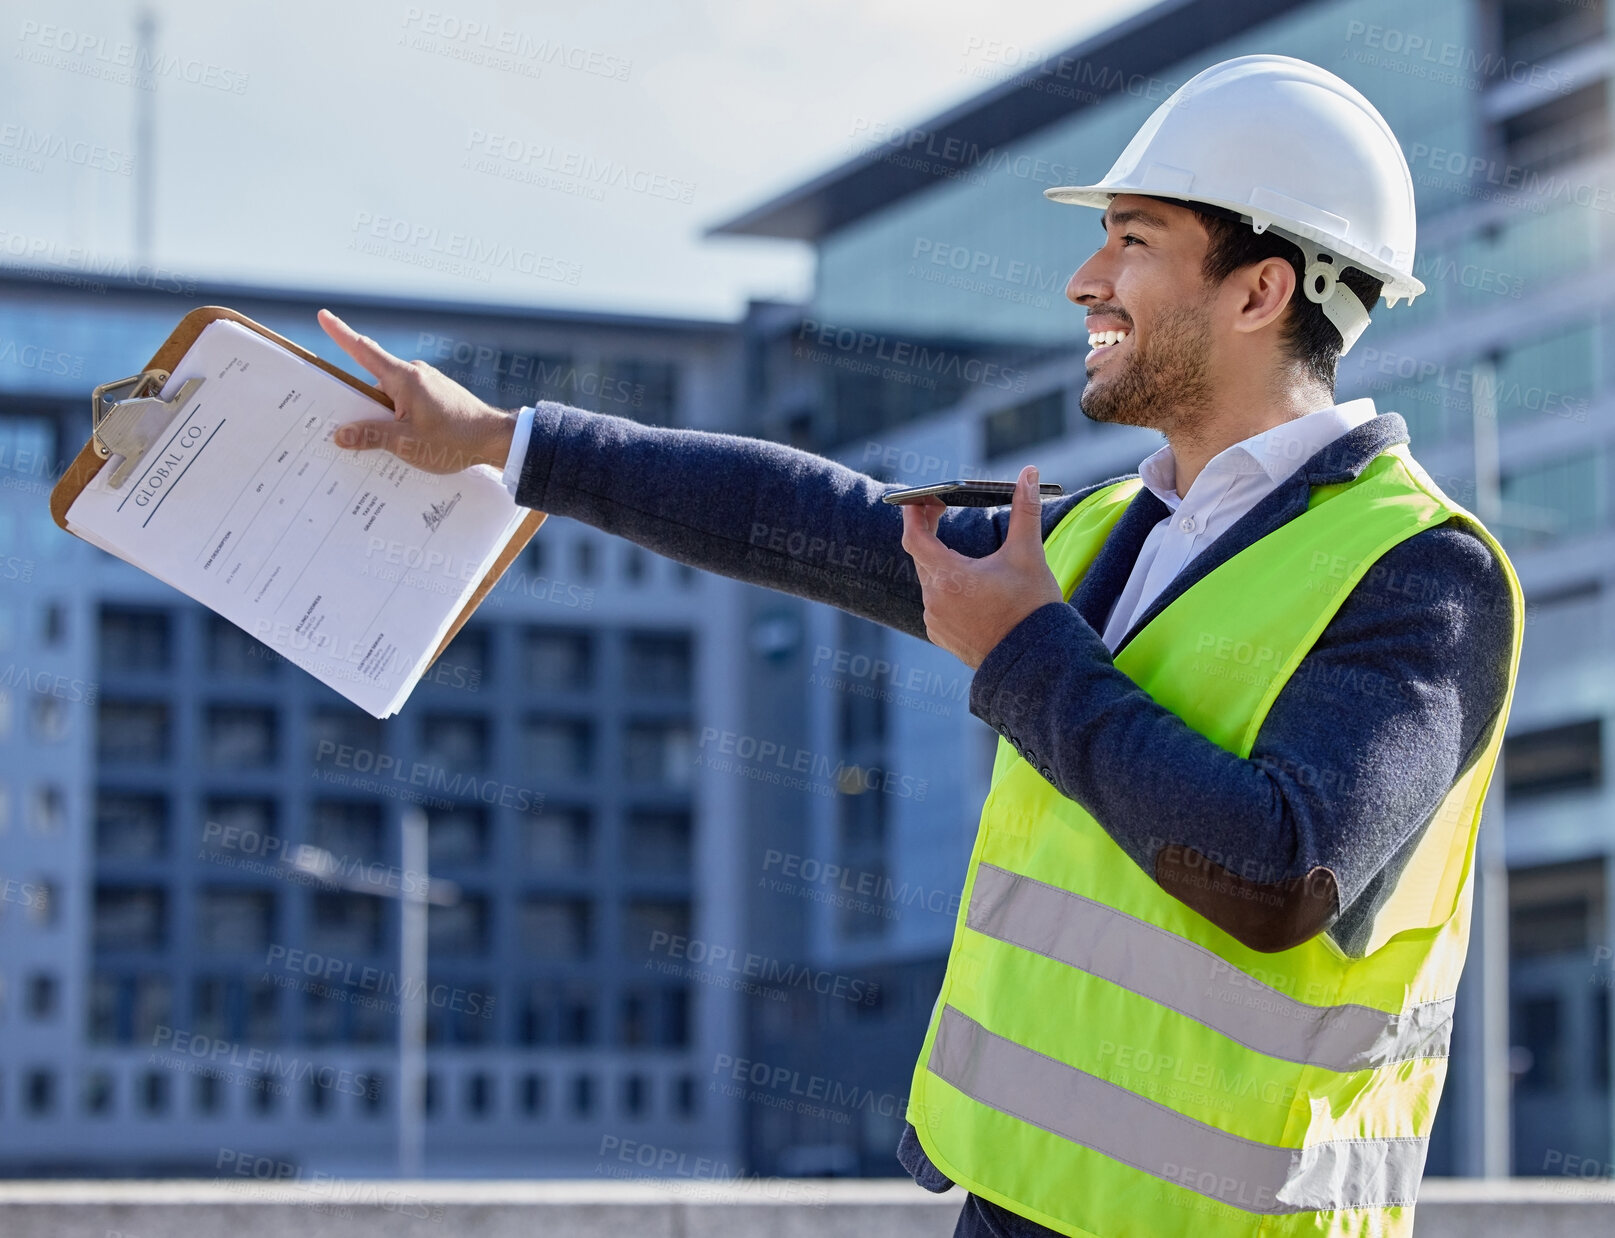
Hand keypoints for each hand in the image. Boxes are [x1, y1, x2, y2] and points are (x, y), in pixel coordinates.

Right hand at [317, 308, 516, 473]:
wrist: (496, 439)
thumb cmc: (454, 440)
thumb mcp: (407, 444)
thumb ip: (371, 436)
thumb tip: (340, 434)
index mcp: (404, 378)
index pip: (363, 350)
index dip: (340, 333)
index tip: (323, 315)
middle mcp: (414, 374)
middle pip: (373, 381)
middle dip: (359, 401)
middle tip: (345, 424)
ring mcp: (427, 383)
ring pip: (391, 395)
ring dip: (382, 415)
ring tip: (384, 444)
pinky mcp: (436, 394)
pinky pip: (407, 402)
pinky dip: (399, 417)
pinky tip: (403, 441)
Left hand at [899, 465, 1062, 668]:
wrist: (1037, 660)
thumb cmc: (1032, 607)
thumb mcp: (1028, 554)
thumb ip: (1025, 509)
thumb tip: (1029, 473)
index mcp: (949, 576)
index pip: (914, 537)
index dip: (913, 514)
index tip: (918, 498)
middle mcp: (934, 600)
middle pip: (921, 556)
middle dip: (927, 530)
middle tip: (938, 510)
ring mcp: (935, 621)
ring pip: (928, 580)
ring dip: (938, 561)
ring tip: (952, 544)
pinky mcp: (942, 636)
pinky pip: (934, 604)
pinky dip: (944, 588)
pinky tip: (961, 583)